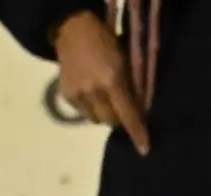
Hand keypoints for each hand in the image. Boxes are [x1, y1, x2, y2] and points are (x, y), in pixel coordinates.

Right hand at [55, 8, 148, 155]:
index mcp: (111, 82)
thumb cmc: (106, 43)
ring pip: (96, 120)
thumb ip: (131, 90)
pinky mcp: (66, 95)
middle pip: (112, 122)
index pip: (128, 116)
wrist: (72, 29)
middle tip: (121, 106)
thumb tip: (139, 115)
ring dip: (104, 114)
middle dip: (119, 118)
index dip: (137, 134)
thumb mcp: (125, 64)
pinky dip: (90, 108)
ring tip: (104, 98)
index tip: (144, 150)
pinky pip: (83, 113)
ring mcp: (77, 94)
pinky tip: (90, 93)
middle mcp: (93, 92)